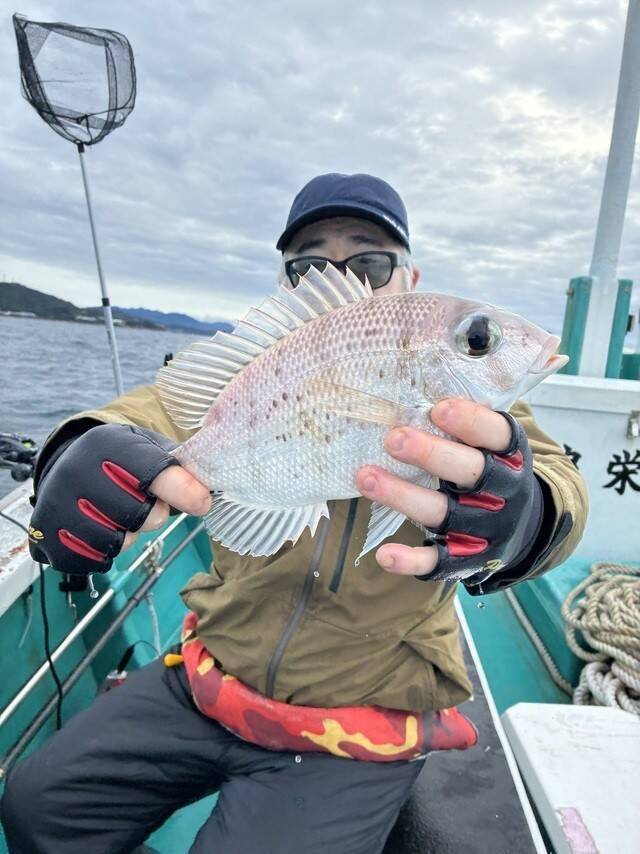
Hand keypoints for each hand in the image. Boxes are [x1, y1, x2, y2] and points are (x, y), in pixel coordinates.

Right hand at [29, 424, 210, 575]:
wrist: (68, 466)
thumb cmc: (120, 461)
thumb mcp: (149, 449)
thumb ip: (181, 467)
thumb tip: (206, 493)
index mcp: (107, 443)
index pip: (150, 470)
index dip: (180, 489)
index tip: (202, 503)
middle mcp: (77, 470)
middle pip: (139, 515)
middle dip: (153, 515)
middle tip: (146, 504)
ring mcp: (57, 503)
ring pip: (117, 541)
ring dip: (127, 535)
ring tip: (118, 516)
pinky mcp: (47, 534)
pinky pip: (94, 560)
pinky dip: (105, 553)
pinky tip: (100, 531)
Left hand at [355, 399, 540, 580]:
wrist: (523, 526)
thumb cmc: (492, 467)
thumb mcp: (493, 441)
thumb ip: (467, 417)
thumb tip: (423, 378)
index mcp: (511, 454)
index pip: (497, 434)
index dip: (471, 421)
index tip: (438, 408)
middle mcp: (503, 492)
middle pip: (470, 472)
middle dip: (431, 455)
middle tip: (394, 439)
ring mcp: (485, 528)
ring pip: (444, 514)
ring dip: (403, 496)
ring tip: (366, 477)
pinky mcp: (467, 559)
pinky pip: (438, 563)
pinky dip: (411, 561)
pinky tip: (384, 554)